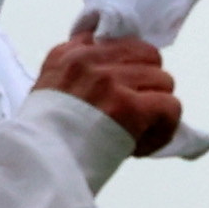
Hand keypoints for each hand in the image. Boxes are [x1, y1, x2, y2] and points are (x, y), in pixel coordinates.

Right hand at [36, 21, 185, 153]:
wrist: (38, 166)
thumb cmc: (44, 139)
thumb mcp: (50, 90)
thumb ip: (78, 74)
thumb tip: (117, 72)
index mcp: (69, 54)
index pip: (119, 41)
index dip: (131, 67)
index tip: (124, 91)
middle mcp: (89, 61)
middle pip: (148, 56)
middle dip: (148, 85)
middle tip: (135, 112)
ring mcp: (109, 81)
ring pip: (163, 81)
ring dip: (157, 109)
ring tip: (137, 133)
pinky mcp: (129, 107)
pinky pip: (170, 106)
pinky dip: (164, 129)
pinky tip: (142, 145)